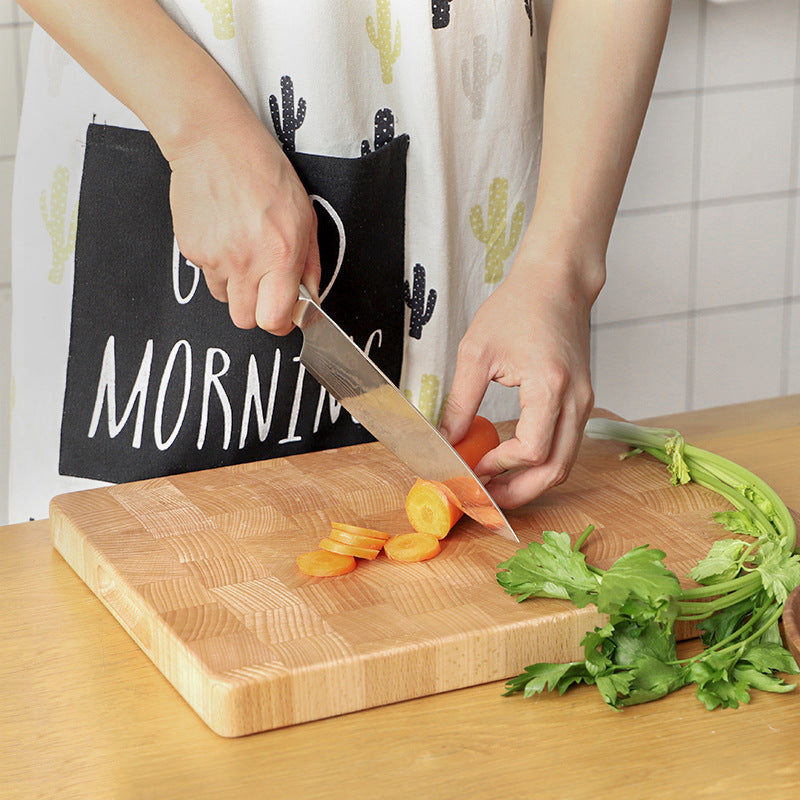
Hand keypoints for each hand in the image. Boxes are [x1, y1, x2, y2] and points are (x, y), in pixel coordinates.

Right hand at [167, 110, 320, 332]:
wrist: (214, 142)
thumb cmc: (264, 172)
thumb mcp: (305, 217)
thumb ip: (309, 265)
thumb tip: (309, 298)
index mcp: (280, 256)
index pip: (274, 319)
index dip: (280, 323)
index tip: (284, 315)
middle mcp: (246, 262)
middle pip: (244, 321)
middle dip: (256, 311)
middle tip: (263, 289)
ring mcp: (214, 258)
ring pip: (224, 298)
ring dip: (235, 285)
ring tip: (242, 249)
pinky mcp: (191, 250)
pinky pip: (206, 273)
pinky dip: (215, 262)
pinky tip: (224, 233)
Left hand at [439, 255, 599, 508]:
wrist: (556, 282)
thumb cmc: (518, 306)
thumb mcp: (476, 352)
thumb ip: (461, 401)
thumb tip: (447, 440)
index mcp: (550, 386)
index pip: (532, 450)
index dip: (500, 467)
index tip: (473, 468)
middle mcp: (575, 399)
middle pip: (556, 469)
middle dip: (519, 492)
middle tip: (486, 499)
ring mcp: (583, 401)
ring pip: (565, 461)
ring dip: (531, 482)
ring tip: (495, 486)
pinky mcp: (581, 400)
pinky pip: (566, 444)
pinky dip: (541, 462)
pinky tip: (511, 461)